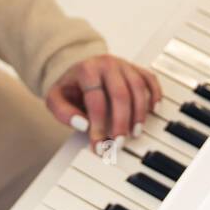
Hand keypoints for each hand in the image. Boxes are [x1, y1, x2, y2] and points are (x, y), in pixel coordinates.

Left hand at [45, 53, 161, 152]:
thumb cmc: (70, 88)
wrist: (78, 69)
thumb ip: (63, 112)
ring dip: (139, 113)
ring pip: (137, 87)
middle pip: (120, 94)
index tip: (99, 145)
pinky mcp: (135, 68)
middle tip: (119, 142)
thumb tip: (83, 124)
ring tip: (135, 132)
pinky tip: (153, 110)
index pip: (96, 100)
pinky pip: (149, 78)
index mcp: (86, 70)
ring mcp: (123, 64)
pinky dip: (154, 94)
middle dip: (121, 122)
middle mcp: (107, 64)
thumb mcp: (55, 98)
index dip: (98, 125)